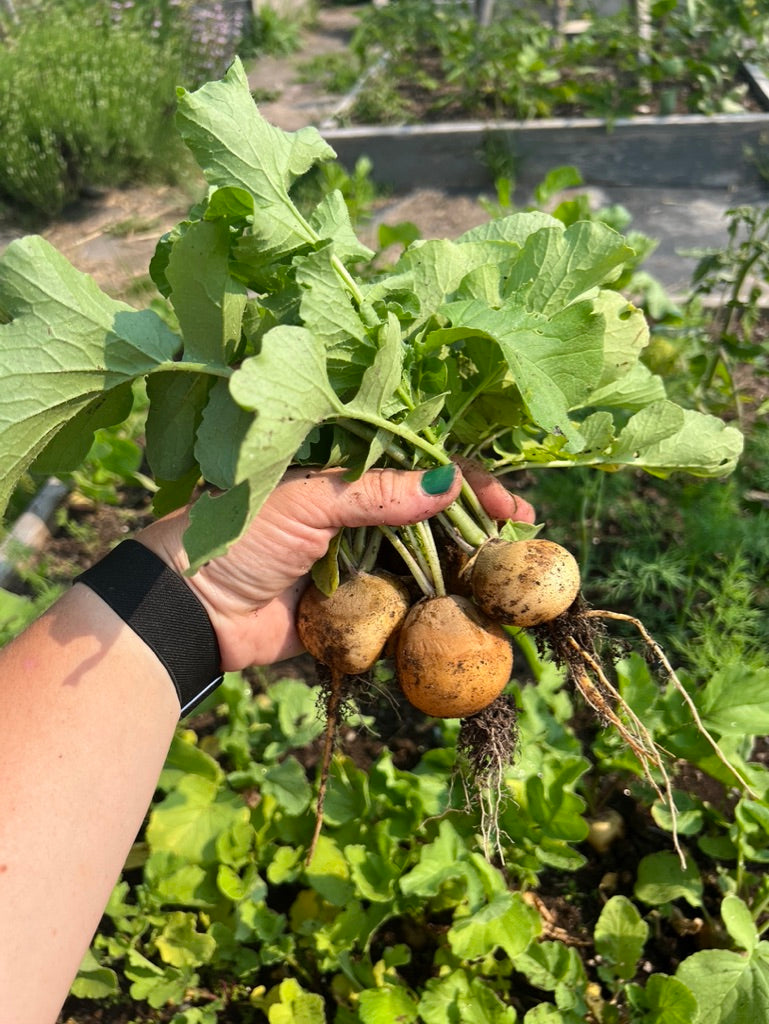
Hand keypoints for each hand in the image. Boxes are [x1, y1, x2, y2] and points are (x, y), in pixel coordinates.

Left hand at [137, 464, 534, 670]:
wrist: (190, 610)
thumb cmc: (239, 536)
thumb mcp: (307, 501)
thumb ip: (377, 494)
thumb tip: (449, 481)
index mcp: (345, 475)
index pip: (420, 467)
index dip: (467, 481)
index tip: (508, 507)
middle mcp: (357, 515)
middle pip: (432, 517)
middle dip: (476, 528)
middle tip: (521, 542)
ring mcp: (359, 563)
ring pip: (424, 563)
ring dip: (462, 572)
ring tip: (505, 582)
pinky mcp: (355, 609)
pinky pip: (403, 608)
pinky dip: (433, 613)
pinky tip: (468, 615)